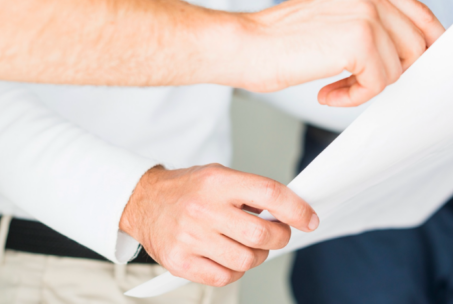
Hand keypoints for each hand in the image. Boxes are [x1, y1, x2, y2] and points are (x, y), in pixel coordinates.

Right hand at [119, 165, 317, 286]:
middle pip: (261, 234)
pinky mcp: (180, 261)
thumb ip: (250, 192)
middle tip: (277, 234)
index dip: (296, 209)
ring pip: (246, 259)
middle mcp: (203, 208)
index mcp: (217, 182)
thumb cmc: (187, 190)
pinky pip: (225, 277)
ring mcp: (190, 237)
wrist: (143, 202)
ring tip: (248, 245)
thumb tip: (289, 212)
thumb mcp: (218, 176)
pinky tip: (228, 256)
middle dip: (279, 237)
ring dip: (257, 256)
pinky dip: (235, 270)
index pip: (269, 194)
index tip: (309, 219)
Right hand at [238, 0, 444, 106]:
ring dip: (369, 86)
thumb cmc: (279, 41)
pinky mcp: (359, 39)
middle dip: (394, 72)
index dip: (428, 45)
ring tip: (336, 87)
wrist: (243, 44)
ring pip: (401, 66)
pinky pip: (379, 82)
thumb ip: (368, 25)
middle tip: (358, 83)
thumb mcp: (332, 20)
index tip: (421, 68)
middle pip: (418, 43)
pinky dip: (355, 96)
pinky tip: (328, 93)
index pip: (419, 13)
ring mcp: (366, 12)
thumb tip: (407, 54)